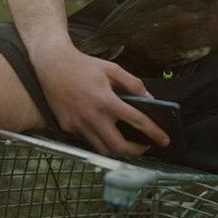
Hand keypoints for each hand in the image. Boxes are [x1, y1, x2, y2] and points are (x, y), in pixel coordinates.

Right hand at [34, 45, 169, 156]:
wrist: (52, 66)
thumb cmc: (83, 66)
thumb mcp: (112, 68)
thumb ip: (132, 83)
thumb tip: (148, 98)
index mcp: (106, 100)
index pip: (136, 121)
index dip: (154, 132)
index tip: (165, 140)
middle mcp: (92, 116)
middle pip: (118, 147)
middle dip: (135, 151)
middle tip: (145, 147)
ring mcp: (78, 124)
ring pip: (101, 149)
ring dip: (117, 150)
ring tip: (127, 143)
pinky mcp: (67, 128)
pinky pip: (87, 141)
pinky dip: (99, 141)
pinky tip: (106, 133)